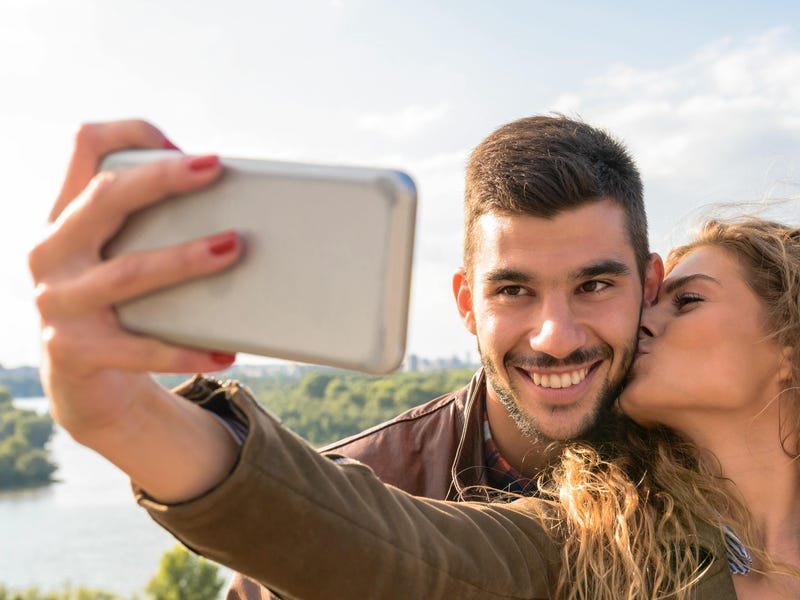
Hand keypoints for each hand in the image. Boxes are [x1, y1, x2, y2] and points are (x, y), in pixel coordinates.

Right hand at [29, 120, 241, 496]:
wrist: (83, 383)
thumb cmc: (121, 305)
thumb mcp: (121, 256)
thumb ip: (152, 225)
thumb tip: (237, 202)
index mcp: (65, 217)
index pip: (85, 148)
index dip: (129, 133)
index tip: (178, 142)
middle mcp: (51, 252)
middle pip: (104, 198)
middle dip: (162, 179)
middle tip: (214, 169)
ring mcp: (58, 303)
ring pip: (129, 273)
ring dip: (186, 259)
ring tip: (234, 248)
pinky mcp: (75, 351)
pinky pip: (140, 349)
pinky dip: (188, 350)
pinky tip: (225, 350)